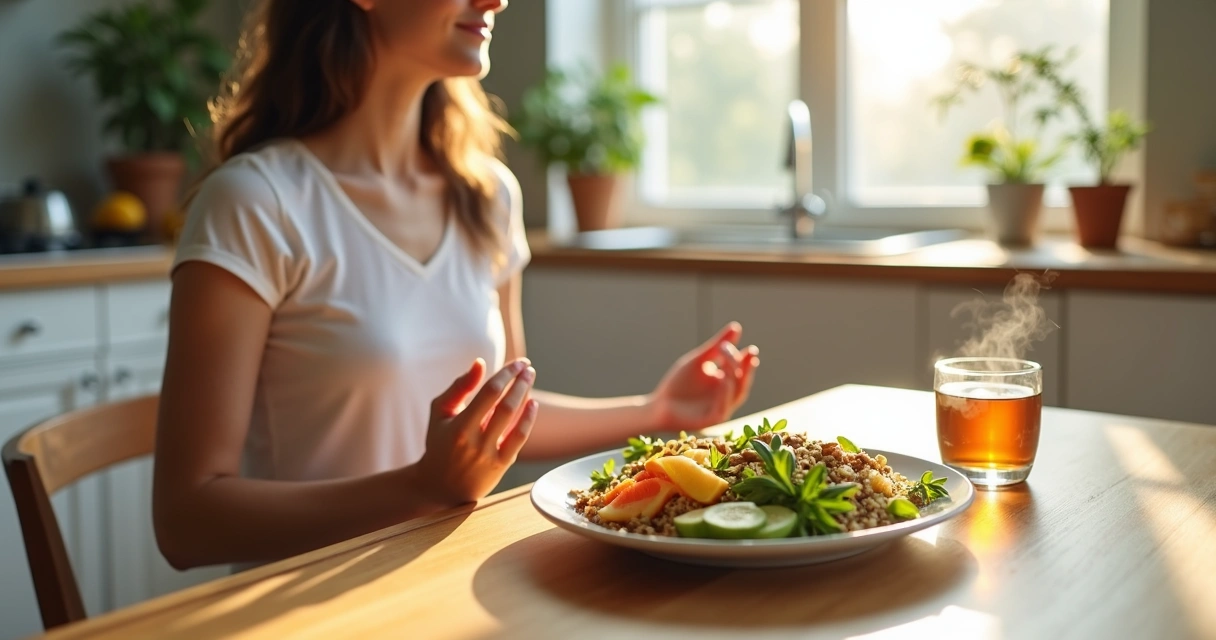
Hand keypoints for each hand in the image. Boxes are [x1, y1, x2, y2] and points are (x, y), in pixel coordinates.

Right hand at [415, 358, 537, 504]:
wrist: (441, 486)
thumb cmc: (440, 442)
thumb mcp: (440, 412)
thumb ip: (460, 387)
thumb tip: (480, 363)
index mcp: (459, 426)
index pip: (489, 392)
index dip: (506, 374)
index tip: (517, 363)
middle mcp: (475, 441)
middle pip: (506, 405)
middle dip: (520, 382)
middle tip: (528, 366)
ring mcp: (490, 454)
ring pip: (514, 420)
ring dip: (525, 395)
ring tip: (530, 377)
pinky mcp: (501, 465)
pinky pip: (519, 438)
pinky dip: (528, 419)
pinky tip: (532, 403)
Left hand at [649, 322, 758, 431]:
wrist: (659, 405)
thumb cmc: (679, 383)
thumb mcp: (698, 361)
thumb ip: (716, 346)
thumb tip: (736, 327)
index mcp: (725, 381)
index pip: (740, 370)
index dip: (746, 360)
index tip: (750, 349)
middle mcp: (727, 396)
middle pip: (741, 382)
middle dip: (746, 369)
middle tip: (751, 354)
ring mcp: (721, 409)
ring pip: (735, 395)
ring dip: (735, 379)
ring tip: (730, 365)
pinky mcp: (712, 420)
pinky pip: (722, 407)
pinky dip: (723, 394)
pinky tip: (722, 380)